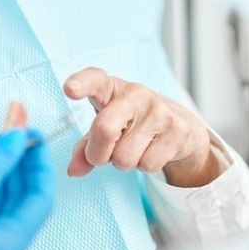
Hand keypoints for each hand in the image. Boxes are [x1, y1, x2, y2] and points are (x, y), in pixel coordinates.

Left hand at [64, 67, 222, 187]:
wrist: (179, 127)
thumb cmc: (131, 124)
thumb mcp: (105, 127)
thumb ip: (85, 146)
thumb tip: (74, 170)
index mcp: (111, 89)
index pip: (95, 79)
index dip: (81, 83)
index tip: (69, 89)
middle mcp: (135, 94)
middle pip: (104, 130)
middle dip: (97, 154)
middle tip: (101, 156)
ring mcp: (158, 110)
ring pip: (125, 157)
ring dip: (124, 162)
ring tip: (135, 147)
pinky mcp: (177, 129)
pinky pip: (147, 164)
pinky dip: (144, 165)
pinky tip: (152, 150)